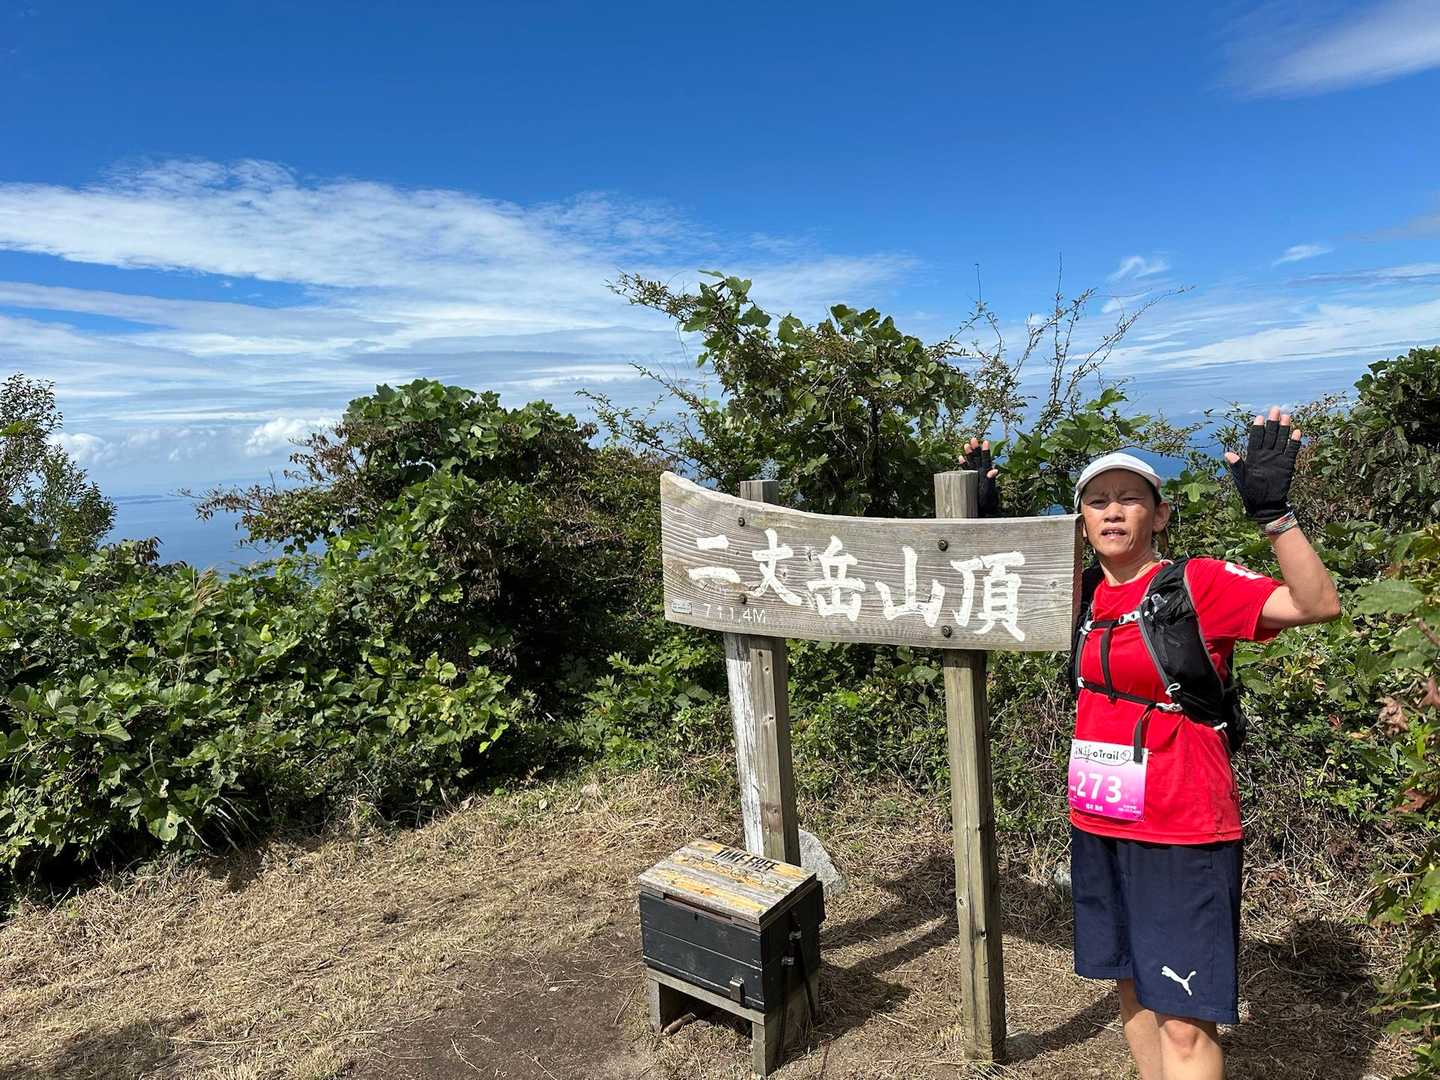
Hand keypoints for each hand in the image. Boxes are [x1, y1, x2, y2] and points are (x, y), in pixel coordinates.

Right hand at [962, 437, 1001, 516]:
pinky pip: (965, 471)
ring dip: (969, 454)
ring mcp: (975, 477)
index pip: (986, 460)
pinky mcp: (968, 481)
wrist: (982, 512)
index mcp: (986, 474)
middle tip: (973, 439)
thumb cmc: (987, 502)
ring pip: (971, 463)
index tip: (985, 441)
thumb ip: (991, 480)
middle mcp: (980, 474)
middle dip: (976, 449)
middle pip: (978, 459)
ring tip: (966, 445)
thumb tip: (994, 470)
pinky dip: (962, 465)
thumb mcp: (989, 491)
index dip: (985, 451)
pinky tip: (960, 458)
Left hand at [1224, 406, 1300, 523]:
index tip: (1260, 417)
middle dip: (1272, 422)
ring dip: (1284, 429)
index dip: (1258, 428)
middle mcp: (1266, 454)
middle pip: (1270, 435)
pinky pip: (1291, 451)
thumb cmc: (1250, 492)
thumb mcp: (1241, 478)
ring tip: (1287, 416)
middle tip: (1276, 409)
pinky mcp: (1287, 465)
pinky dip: (1294, 442)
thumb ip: (1237, 465)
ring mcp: (1277, 458)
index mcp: (1253, 456)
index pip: (1256, 438)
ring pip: (1281, 440)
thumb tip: (1228, 453)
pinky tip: (1297, 431)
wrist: (1265, 505)